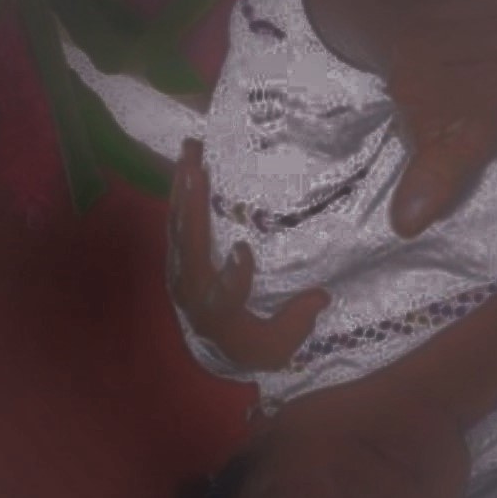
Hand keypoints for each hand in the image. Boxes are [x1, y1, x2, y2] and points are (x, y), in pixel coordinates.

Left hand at [167, 140, 329, 371]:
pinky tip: (186, 161)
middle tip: (198, 171)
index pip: (225, 297)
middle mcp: (192, 292)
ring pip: (178, 228)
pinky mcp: (176, 256)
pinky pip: (175, 220)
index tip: (242, 250)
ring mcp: (178, 271)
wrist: (212, 348)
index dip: (233, 276)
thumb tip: (322, 296)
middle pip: (191, 251)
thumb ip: (297, 322)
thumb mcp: (278, 346)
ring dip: (182, 189)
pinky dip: (179, 190)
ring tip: (189, 149)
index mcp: (219, 317)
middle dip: (193, 211)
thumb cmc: (251, 345)